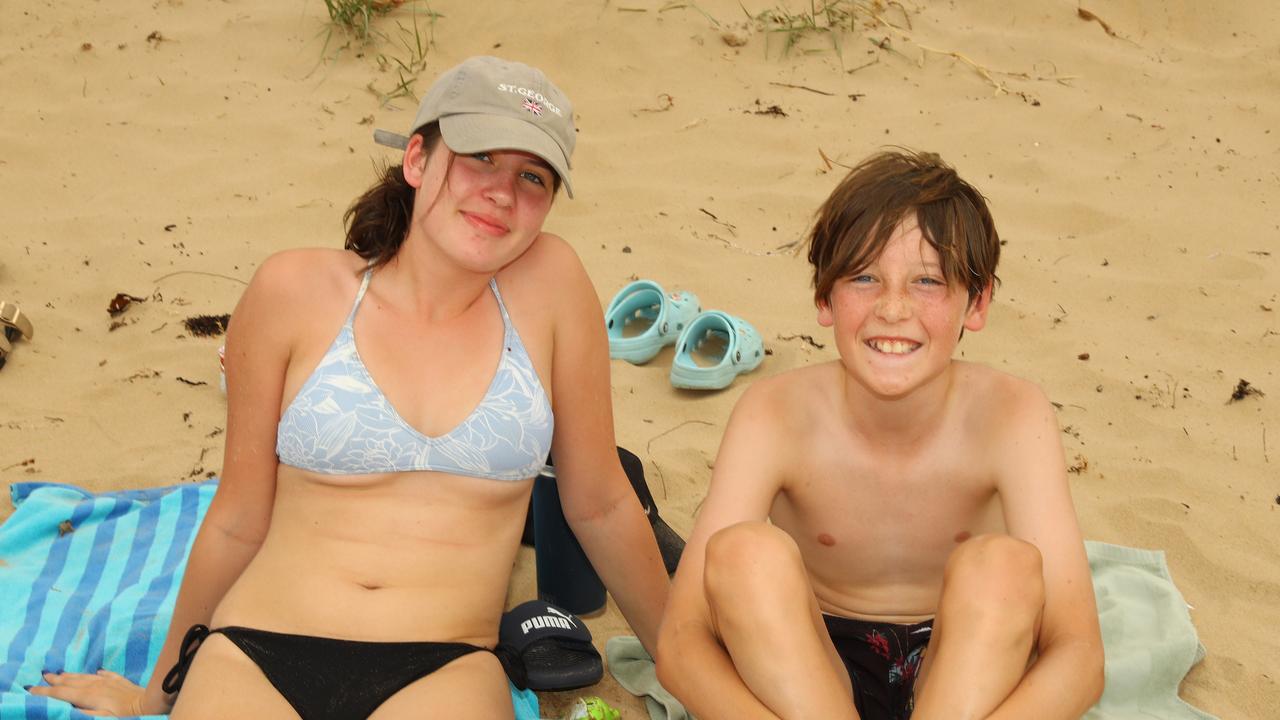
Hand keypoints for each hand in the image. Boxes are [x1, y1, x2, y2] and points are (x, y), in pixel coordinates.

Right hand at [28, 670, 148, 716]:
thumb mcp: (101, 717)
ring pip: (86, 676)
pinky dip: (98, 673)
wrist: (148, 704)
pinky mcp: (120, 681)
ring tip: (62, 673)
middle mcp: (96, 685)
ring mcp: (108, 681)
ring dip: (72, 675)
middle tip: (44, 675)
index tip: (32, 689)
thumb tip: (66, 706)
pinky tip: (97, 672)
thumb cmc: (124, 715)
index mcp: (88, 695)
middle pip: (72, 681)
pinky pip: (106, 675)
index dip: (46, 692)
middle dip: (56, 679)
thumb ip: (82, 712)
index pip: (62, 693)